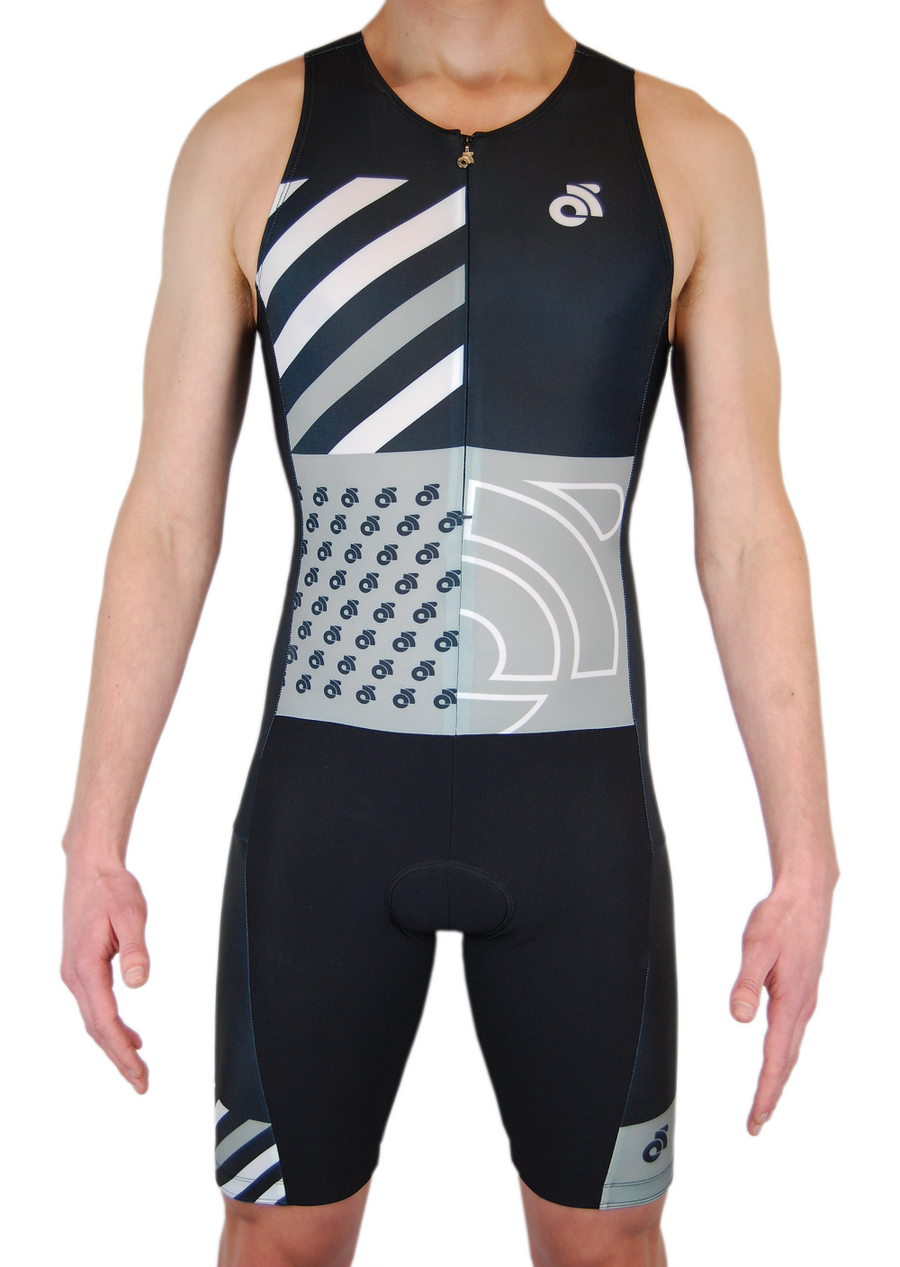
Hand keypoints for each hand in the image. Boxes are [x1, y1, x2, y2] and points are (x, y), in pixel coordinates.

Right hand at [61, 861, 149, 1092]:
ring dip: (115, 1045)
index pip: (104, 1021)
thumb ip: (136, 949)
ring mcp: (75, 973)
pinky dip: (111, 1026)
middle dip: (119, 1058)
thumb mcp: (131, 914)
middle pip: (96, 1028)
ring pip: (94, 1020)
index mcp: (85, 967)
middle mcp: (75, 975)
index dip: (121, 1050)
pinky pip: (95, 1006)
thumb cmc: (111, 888)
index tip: (138, 1072)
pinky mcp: (80, 967)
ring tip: (137, 1067)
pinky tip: (130, 1035)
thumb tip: (139, 982)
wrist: (90, 868)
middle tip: (142, 1083)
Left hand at [730, 880, 833, 1134]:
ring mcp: (804, 1000)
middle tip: (756, 1122)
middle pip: (786, 1061)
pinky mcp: (802, 991)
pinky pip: (793, 1034)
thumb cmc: (781, 918)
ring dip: (777, 1077)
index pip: (776, 1058)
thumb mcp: (757, 947)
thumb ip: (747, 983)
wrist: (806, 895)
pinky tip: (777, 1057)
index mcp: (791, 1001)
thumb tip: (739, 1017)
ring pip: (791, 1049)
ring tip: (764, 1099)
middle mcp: (801, 1006)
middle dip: (771, 1094)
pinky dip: (784, 1055)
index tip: (756, 1117)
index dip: (765, 1091)